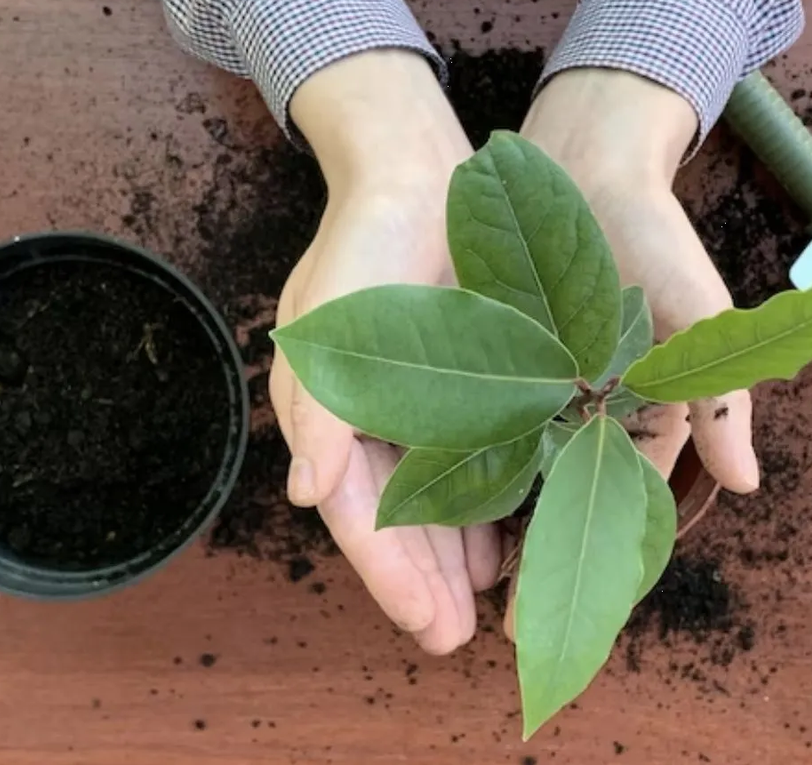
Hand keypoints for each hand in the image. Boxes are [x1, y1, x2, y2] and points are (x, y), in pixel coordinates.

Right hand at [268, 50, 500, 654]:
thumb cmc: (362, 245)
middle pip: (399, 523)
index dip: (391, 577)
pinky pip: (473, 461)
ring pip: (436, 501)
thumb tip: (307, 495)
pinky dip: (485, 502)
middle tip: (458, 638)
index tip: (429, 628)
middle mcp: (371, 421)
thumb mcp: (325, 324)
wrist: (412, 174)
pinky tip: (504, 538)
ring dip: (454, 554)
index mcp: (329, 417)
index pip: (359, 518)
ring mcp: (416, 406)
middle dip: (425, 583)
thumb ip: (318, 413)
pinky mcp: (461, 385)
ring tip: (485, 602)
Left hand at [501, 68, 761, 637]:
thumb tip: (745, 485)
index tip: (551, 617)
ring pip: (515, 474)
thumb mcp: (696, 308)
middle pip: (560, 503)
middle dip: (531, 561)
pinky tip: (428, 503)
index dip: (592, 561)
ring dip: (489, 525)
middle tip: (493, 623)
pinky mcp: (497, 356)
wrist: (585, 159)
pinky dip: (458, 461)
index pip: (621, 501)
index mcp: (643, 408)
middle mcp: (591, 408)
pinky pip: (477, 422)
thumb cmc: (651, 231)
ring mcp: (542, 385)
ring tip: (455, 583)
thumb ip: (720, 393)